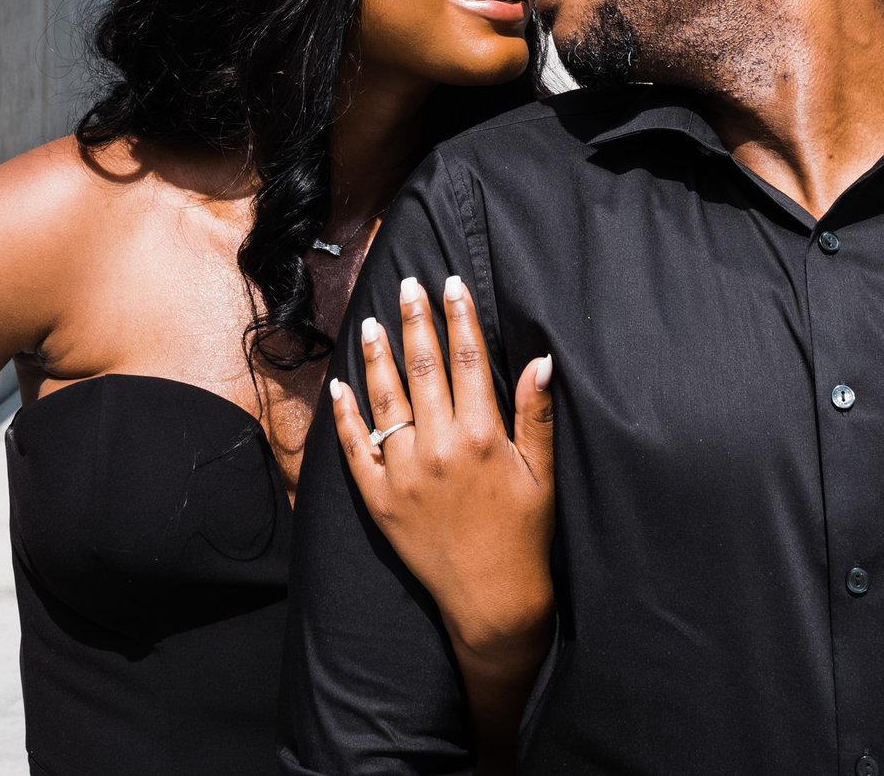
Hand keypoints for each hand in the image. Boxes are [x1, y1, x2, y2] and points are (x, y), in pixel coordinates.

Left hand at [331, 275, 555, 662]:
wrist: (491, 599)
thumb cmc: (525, 534)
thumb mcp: (542, 473)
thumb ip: (536, 414)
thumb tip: (542, 358)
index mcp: (482, 436)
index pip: (468, 360)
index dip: (460, 317)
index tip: (450, 283)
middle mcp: (439, 448)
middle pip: (423, 369)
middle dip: (415, 321)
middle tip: (407, 285)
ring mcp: (404, 473)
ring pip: (385, 399)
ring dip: (377, 356)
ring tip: (370, 323)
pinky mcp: (379, 499)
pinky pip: (355, 448)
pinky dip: (345, 415)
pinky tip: (341, 385)